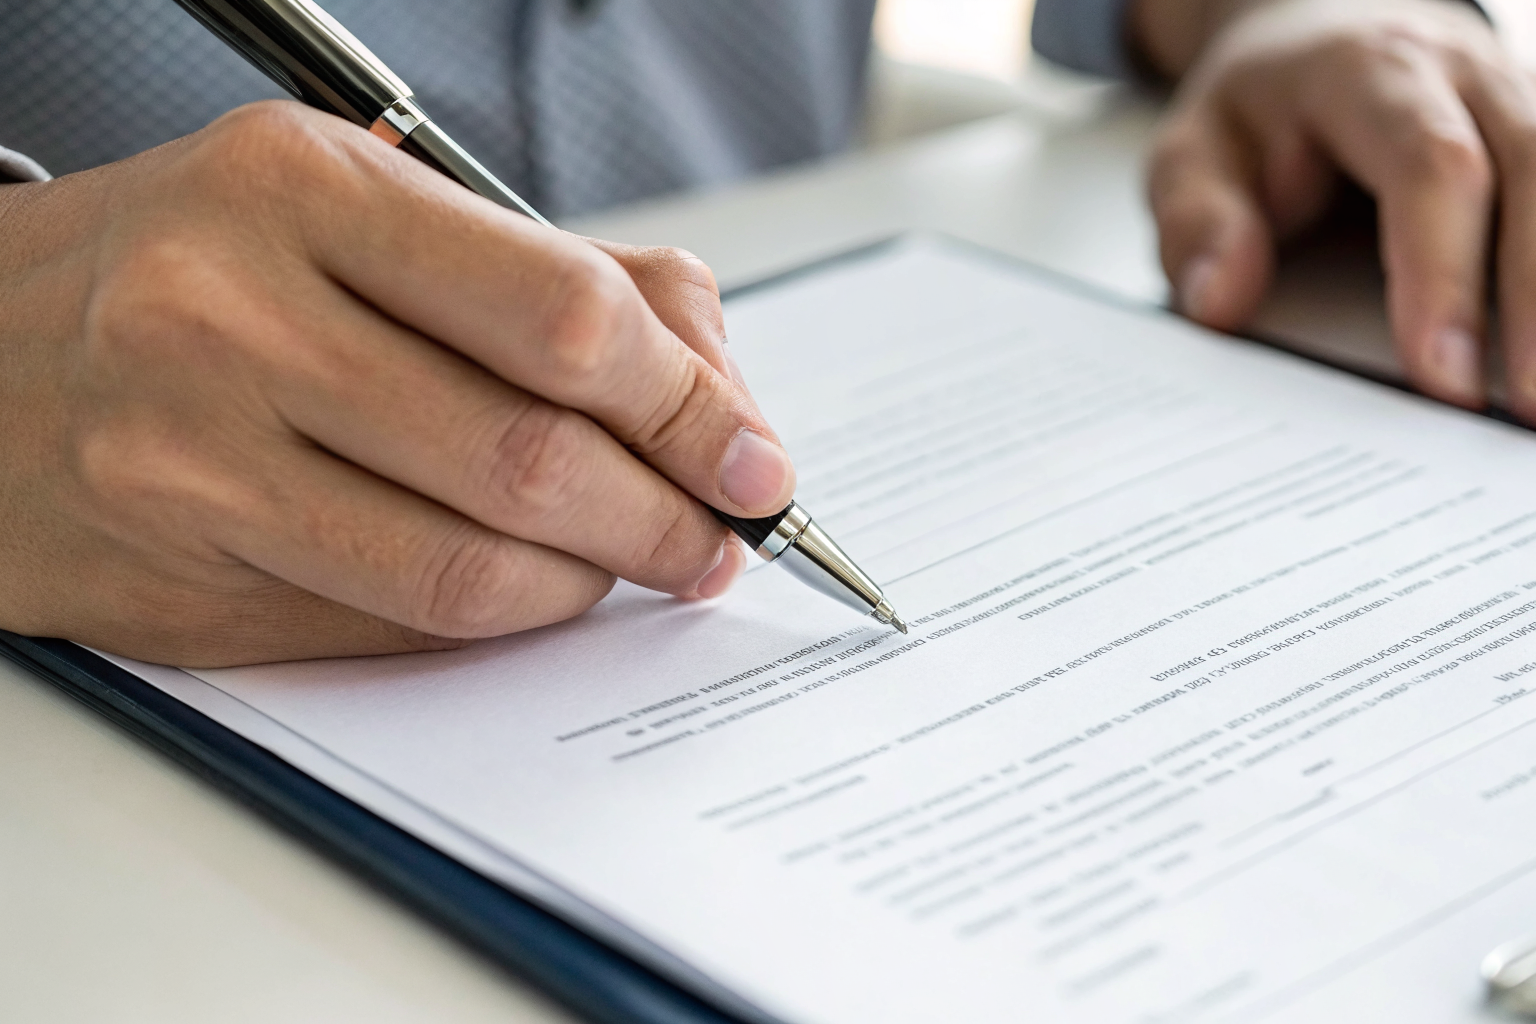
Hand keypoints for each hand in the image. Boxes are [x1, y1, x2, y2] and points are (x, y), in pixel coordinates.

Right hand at [0, 101, 794, 665]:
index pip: (562, 317)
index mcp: (301, 189)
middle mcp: (230, 315)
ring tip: (641, 561)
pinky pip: (401, 623)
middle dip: (666, 514)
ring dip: (596, 578)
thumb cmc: (199, 270)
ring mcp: (192, 457)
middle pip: (530, 456)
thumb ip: (559, 279)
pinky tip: (538, 585)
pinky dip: (506, 616)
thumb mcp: (365, 210)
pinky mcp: (185, 572)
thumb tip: (717, 390)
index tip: (754, 460)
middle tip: (720, 535)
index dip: (691, 407)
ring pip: (472, 566)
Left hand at [1138, 0, 1535, 413]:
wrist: (1311, 40)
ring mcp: (1515, 98)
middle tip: (1523, 410)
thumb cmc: (1257, 113)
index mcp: (1368, 72)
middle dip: (1535, 300)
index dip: (1443, 274)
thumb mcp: (1188, 154)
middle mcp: (1462, 74)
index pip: (1429, 167)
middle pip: (1532, 171)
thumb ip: (1198, 223)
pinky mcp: (1535, 138)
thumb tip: (1221, 302)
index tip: (1441, 375)